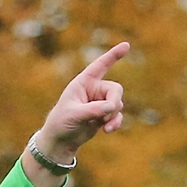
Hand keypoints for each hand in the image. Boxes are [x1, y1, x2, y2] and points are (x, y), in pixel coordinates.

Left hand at [38, 41, 129, 158]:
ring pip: (117, 103)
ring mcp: (100, 102)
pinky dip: (115, 122)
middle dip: (114, 102)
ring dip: (113, 116)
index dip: (113, 55)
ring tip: (104, 126)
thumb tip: (111, 107)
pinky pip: (117, 115)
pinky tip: (108, 130)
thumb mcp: (74, 115)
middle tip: (107, 115)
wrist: (60, 141)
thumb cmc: (61, 123)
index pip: (100, 65)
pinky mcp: (104, 115)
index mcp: (83, 82)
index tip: (126, 45)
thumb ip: (92, 110)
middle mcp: (94, 89)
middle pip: (115, 89)